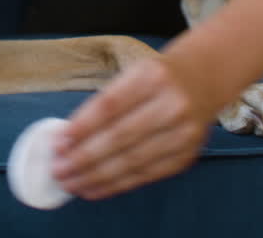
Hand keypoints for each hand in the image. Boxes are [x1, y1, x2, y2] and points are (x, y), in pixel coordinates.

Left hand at [50, 54, 220, 200]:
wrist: (204, 79)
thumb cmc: (157, 78)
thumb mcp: (132, 75)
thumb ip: (103, 104)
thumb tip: (67, 138)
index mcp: (152, 76)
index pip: (110, 105)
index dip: (82, 127)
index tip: (57, 143)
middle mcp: (172, 104)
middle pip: (120, 136)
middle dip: (84, 157)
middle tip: (59, 170)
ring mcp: (183, 133)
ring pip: (132, 160)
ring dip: (96, 176)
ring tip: (72, 182)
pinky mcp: (186, 156)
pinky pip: (146, 175)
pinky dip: (117, 184)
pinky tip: (95, 187)